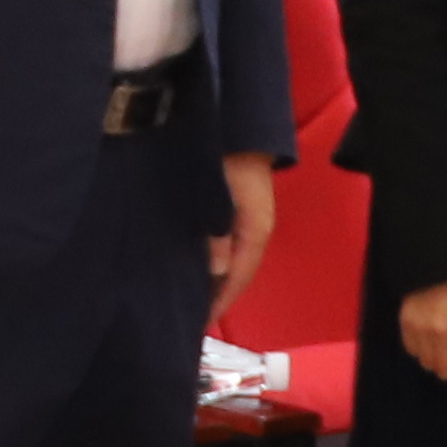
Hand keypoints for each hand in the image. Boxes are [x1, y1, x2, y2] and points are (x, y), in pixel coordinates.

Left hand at [206, 152, 279, 321]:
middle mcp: (256, 230)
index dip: (220, 301)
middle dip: (216, 294)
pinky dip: (214, 259)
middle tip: (189, 315)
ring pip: (232, 259)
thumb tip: (217, 272)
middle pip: (236, 273)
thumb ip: (218, 233)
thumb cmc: (227, 155)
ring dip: (214, 278)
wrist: (238, 124)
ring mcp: (248, 220)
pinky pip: (227, 244)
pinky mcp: (238, 211)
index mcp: (256, 230)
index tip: (199, 322)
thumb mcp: (218, 195)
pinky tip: (197, 264)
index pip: (239, 277)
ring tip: (190, 295)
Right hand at [396, 275, 446, 385]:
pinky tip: (428, 338)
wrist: (439, 263)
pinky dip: (421, 349)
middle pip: (446, 373)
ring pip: (427, 365)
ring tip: (442, 346)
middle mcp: (443, 334)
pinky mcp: (406, 324)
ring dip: (436, 360)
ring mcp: (422, 330)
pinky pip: (412, 351)